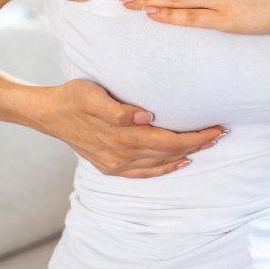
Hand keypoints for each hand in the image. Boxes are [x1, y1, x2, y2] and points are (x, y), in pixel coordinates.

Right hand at [37, 79, 228, 177]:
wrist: (49, 114)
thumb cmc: (74, 96)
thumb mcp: (92, 94)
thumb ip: (117, 108)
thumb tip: (145, 116)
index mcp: (122, 135)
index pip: (170, 139)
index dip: (195, 136)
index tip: (216, 127)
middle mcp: (122, 154)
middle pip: (170, 152)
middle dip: (197, 144)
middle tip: (220, 133)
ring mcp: (116, 164)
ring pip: (160, 164)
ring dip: (185, 155)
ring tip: (206, 145)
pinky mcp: (111, 167)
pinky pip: (144, 174)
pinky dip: (165, 170)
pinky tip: (179, 163)